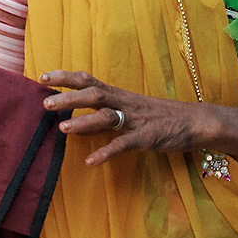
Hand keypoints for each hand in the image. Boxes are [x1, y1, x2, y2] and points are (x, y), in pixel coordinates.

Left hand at [41, 70, 207, 165]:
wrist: (195, 120)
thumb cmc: (158, 115)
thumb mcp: (129, 109)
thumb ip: (104, 112)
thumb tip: (75, 119)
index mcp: (119, 94)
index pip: (88, 80)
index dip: (65, 77)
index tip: (42, 76)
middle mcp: (124, 102)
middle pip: (93, 94)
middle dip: (69, 98)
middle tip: (45, 103)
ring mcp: (136, 120)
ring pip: (107, 117)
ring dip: (84, 122)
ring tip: (63, 129)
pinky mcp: (147, 138)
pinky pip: (124, 145)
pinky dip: (107, 152)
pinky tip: (91, 161)